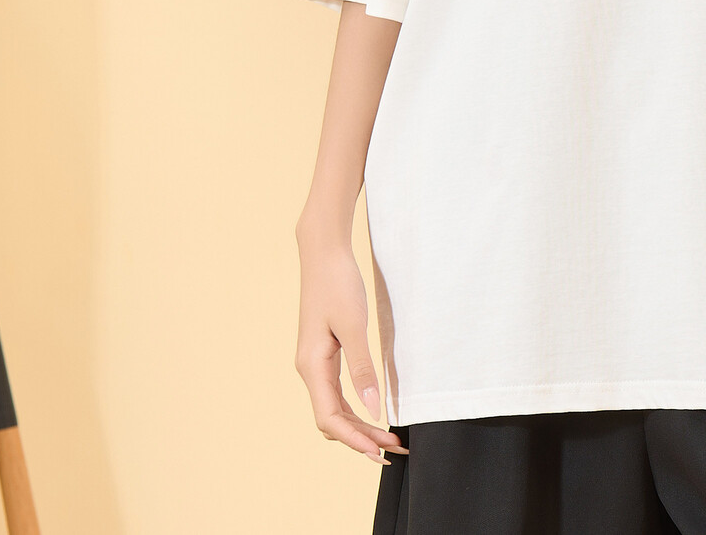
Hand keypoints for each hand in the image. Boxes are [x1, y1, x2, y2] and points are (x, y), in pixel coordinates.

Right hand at [295, 231, 405, 466]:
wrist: (324, 254)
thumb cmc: (338, 284)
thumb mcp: (353, 325)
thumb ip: (362, 368)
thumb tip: (374, 409)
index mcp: (312, 367)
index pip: (330, 419)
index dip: (355, 440)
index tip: (381, 452)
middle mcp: (310, 370)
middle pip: (333, 420)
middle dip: (362, 438)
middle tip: (395, 450)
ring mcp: (315, 364)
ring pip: (335, 409)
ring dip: (360, 426)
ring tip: (389, 439)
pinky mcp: (324, 354)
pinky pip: (337, 393)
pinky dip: (355, 408)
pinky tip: (373, 413)